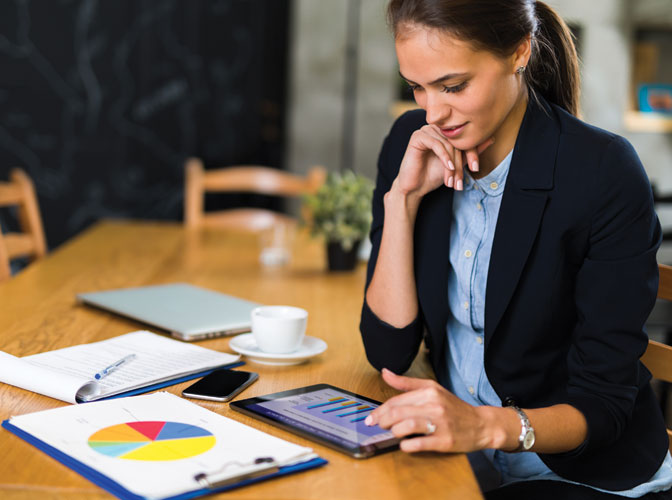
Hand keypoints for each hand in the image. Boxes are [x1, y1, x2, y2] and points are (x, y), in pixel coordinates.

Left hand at [365, 368, 492, 452]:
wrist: (480, 424)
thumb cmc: (453, 407)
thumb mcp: (432, 389)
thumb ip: (406, 382)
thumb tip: (385, 372)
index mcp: (429, 391)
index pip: (396, 401)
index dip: (379, 411)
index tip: (371, 418)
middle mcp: (435, 405)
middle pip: (398, 413)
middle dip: (383, 421)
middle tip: (379, 426)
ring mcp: (440, 423)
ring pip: (407, 426)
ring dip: (394, 431)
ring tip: (393, 433)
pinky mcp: (445, 441)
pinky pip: (420, 443)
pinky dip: (407, 445)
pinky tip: (405, 444)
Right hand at [395, 125, 493, 198]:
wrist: (415, 187)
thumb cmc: (433, 174)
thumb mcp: (457, 164)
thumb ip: (471, 152)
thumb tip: (492, 138)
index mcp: (445, 132)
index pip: (464, 137)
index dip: (472, 152)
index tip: (476, 169)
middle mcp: (436, 128)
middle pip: (456, 140)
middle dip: (461, 162)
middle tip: (461, 180)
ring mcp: (426, 130)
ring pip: (447, 144)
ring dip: (452, 164)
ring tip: (452, 179)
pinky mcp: (417, 136)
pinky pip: (436, 144)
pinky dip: (444, 157)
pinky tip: (448, 168)